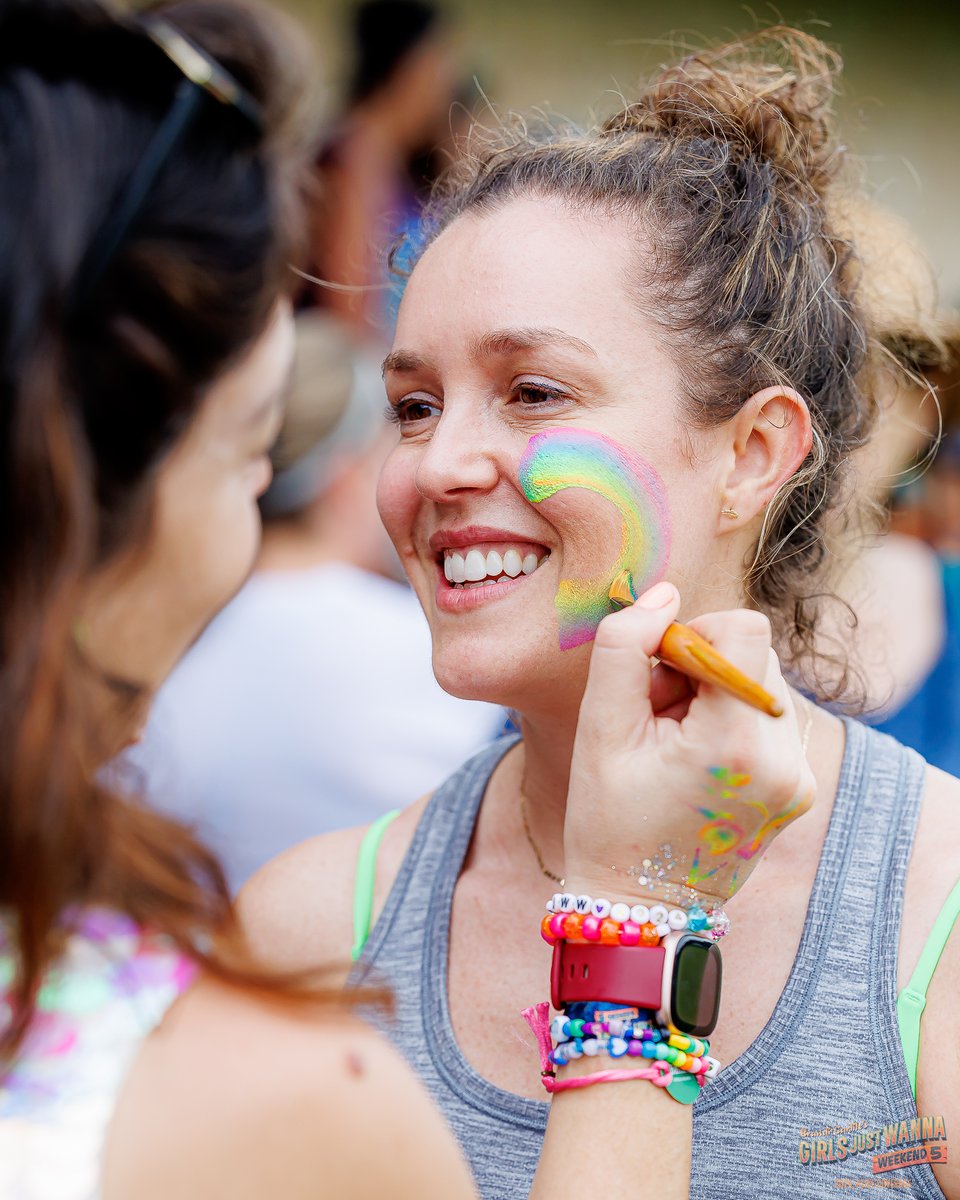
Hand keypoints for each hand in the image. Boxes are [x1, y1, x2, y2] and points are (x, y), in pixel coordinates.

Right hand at [562, 582, 814, 912]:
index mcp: (737, 743)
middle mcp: (784, 760)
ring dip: (716, 694)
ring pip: (763, 682)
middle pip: (755, 653)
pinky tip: (696, 760)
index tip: (656, 676)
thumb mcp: (599, 727)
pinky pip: (769, 718)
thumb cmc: (609, 820)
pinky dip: (732, 722)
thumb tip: (665, 593)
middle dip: (702, 668)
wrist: (640, 909)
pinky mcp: (798, 788)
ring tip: (675, 741)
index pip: (745, 627)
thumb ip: (626, 646)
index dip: (693, 634)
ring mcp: (797, 778)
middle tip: (657, 715)